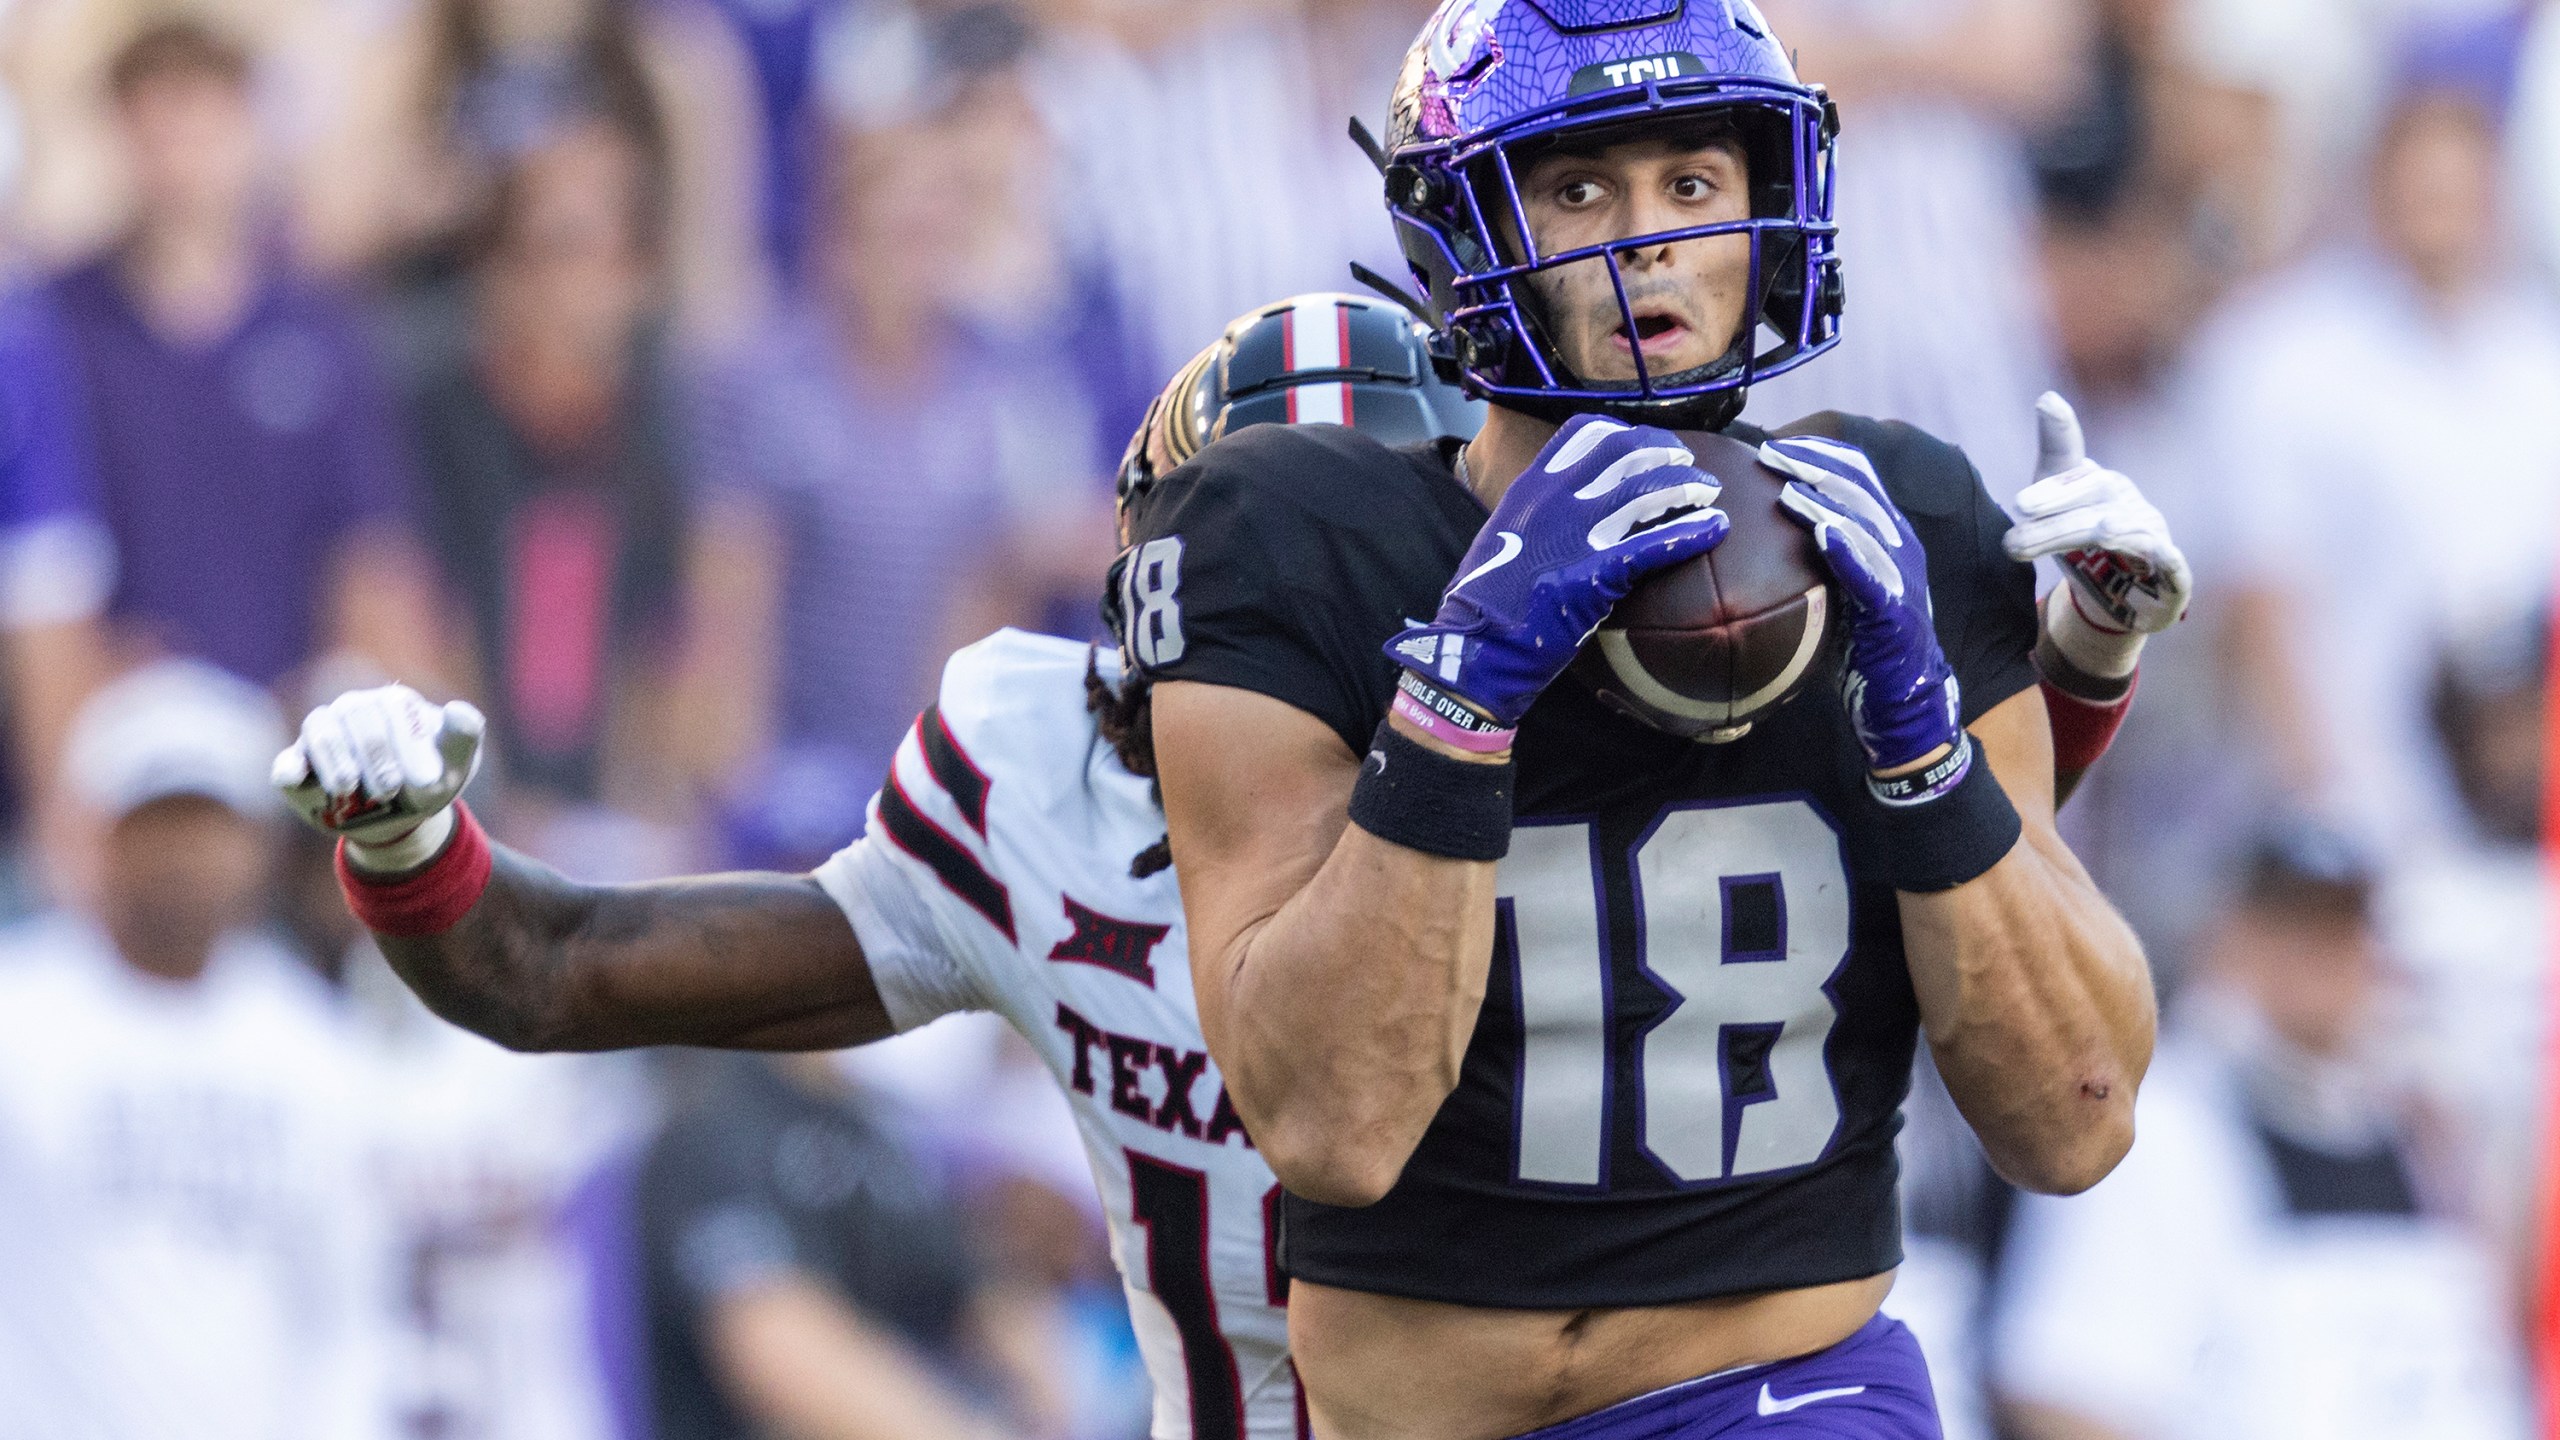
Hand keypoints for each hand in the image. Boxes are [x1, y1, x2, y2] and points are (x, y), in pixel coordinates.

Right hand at [275, 685, 484, 868]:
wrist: (402, 815)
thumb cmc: (430, 780)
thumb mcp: (455, 764)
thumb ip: (462, 738)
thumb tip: (460, 710)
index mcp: (394, 704)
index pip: (395, 708)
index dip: (410, 744)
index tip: (427, 780)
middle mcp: (355, 709)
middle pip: (355, 715)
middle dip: (375, 754)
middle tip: (392, 789)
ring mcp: (324, 734)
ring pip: (320, 729)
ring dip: (334, 759)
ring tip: (349, 789)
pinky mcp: (299, 765)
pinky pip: (287, 761)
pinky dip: (289, 768)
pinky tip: (294, 778)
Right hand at [1386, 417, 1729, 727]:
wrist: (1474, 648)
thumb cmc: (1485, 603)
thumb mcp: (1501, 538)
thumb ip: (1534, 517)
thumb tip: (1560, 514)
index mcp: (1530, 486)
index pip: (1585, 432)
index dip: (1625, 433)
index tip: (1645, 442)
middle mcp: (1556, 499)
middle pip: (1625, 452)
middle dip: (1664, 451)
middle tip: (1686, 463)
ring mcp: (1577, 533)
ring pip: (1648, 491)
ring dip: (1688, 486)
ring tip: (1710, 491)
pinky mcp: (1598, 573)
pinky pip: (1657, 543)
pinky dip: (1693, 531)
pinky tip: (1717, 528)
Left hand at [1761, 434, 1961, 775]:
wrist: (1905, 702)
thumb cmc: (1863, 646)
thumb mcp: (1840, 588)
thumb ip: (1819, 555)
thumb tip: (1764, 532)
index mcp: (1888, 534)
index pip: (1858, 476)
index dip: (1819, 455)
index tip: (1775, 446)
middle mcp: (1900, 546)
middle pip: (1860, 490)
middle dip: (1814, 466)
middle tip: (1771, 454)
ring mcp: (1900, 577)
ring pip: (1864, 526)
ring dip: (1825, 502)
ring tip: (1788, 487)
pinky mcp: (1894, 612)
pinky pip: (1870, 576)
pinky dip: (1847, 551)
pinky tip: (1822, 534)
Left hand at [2002, 392, 2191, 680]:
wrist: (2115, 590)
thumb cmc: (2077, 530)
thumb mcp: (2052, 500)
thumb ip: (2051, 457)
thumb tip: (2048, 396)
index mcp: (2099, 485)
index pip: (2075, 481)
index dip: (2054, 491)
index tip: (2022, 504)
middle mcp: (2129, 505)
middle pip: (2092, 511)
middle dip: (2056, 527)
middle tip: (2013, 543)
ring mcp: (2152, 535)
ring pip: (2129, 534)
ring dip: (2115, 533)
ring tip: (2102, 532)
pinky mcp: (2171, 572)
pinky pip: (2173, 564)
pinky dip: (2170, 560)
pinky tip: (2166, 556)